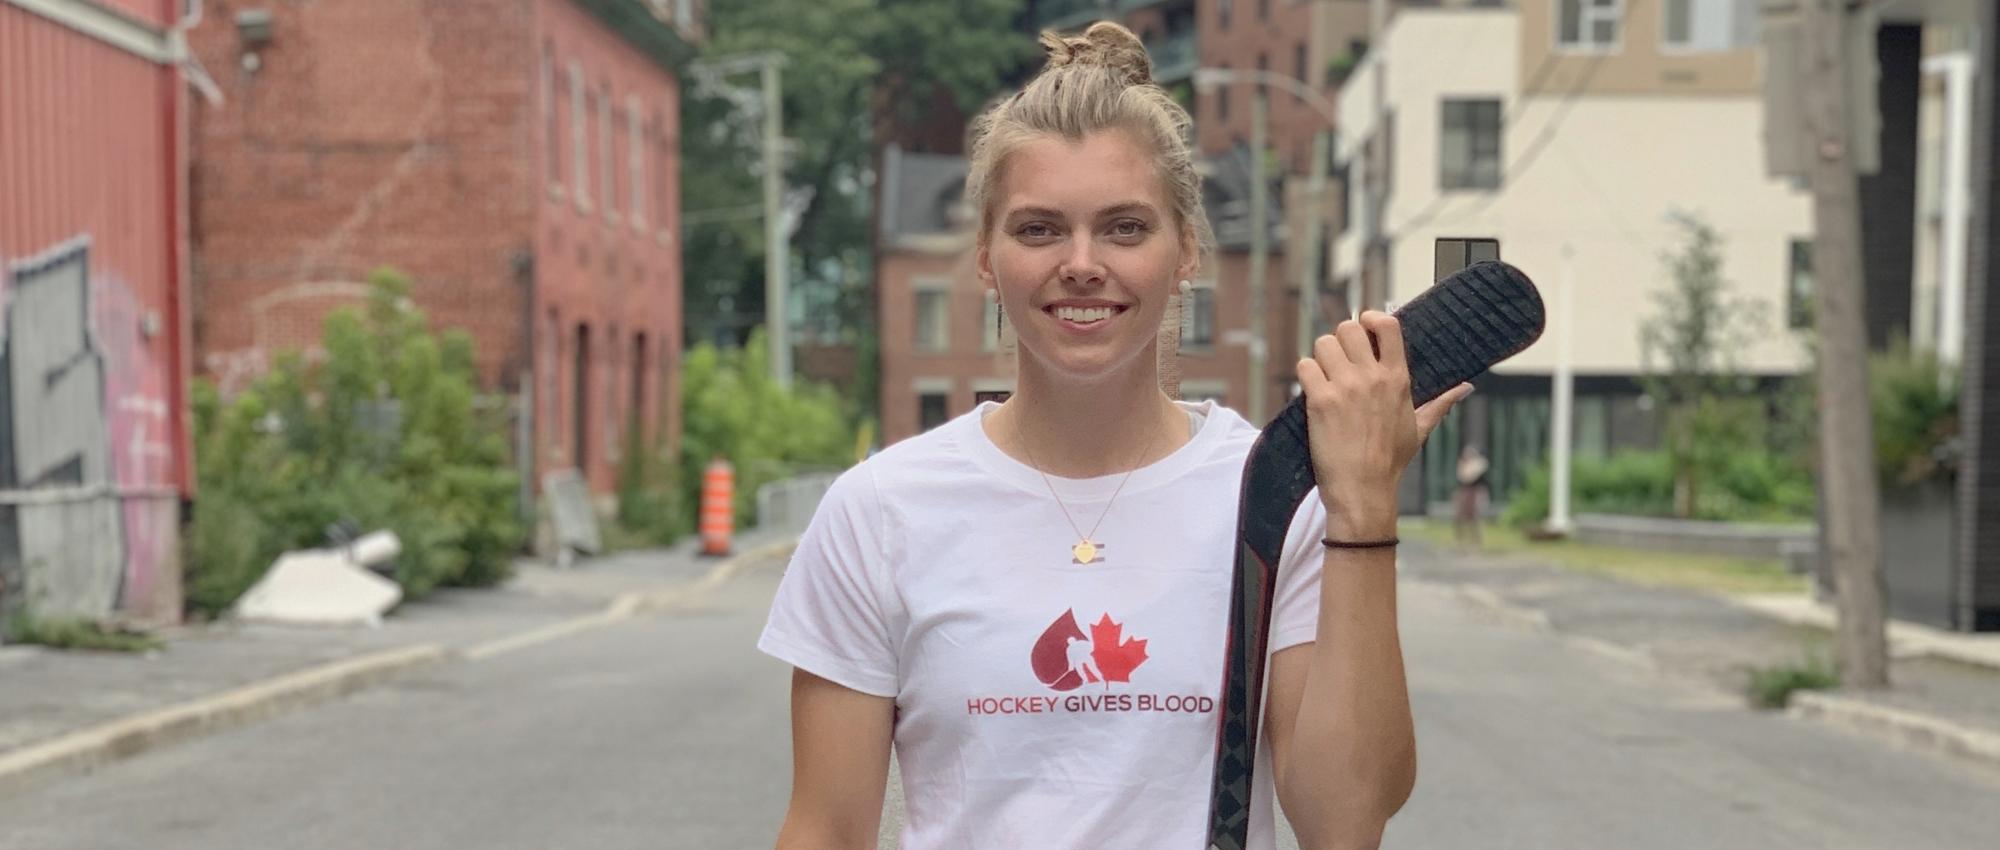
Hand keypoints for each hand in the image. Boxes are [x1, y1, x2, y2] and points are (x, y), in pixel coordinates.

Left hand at [1296, 311, 1473, 536]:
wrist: (1363, 489)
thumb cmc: (1390, 461)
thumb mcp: (1420, 429)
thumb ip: (1441, 403)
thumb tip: (1466, 388)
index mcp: (1398, 379)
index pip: (1388, 326)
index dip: (1371, 318)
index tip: (1364, 325)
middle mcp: (1372, 377)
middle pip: (1348, 328)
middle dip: (1340, 340)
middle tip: (1339, 359)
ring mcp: (1346, 387)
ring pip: (1323, 343)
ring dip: (1320, 357)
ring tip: (1325, 376)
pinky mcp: (1321, 401)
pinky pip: (1305, 367)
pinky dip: (1305, 376)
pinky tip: (1312, 392)